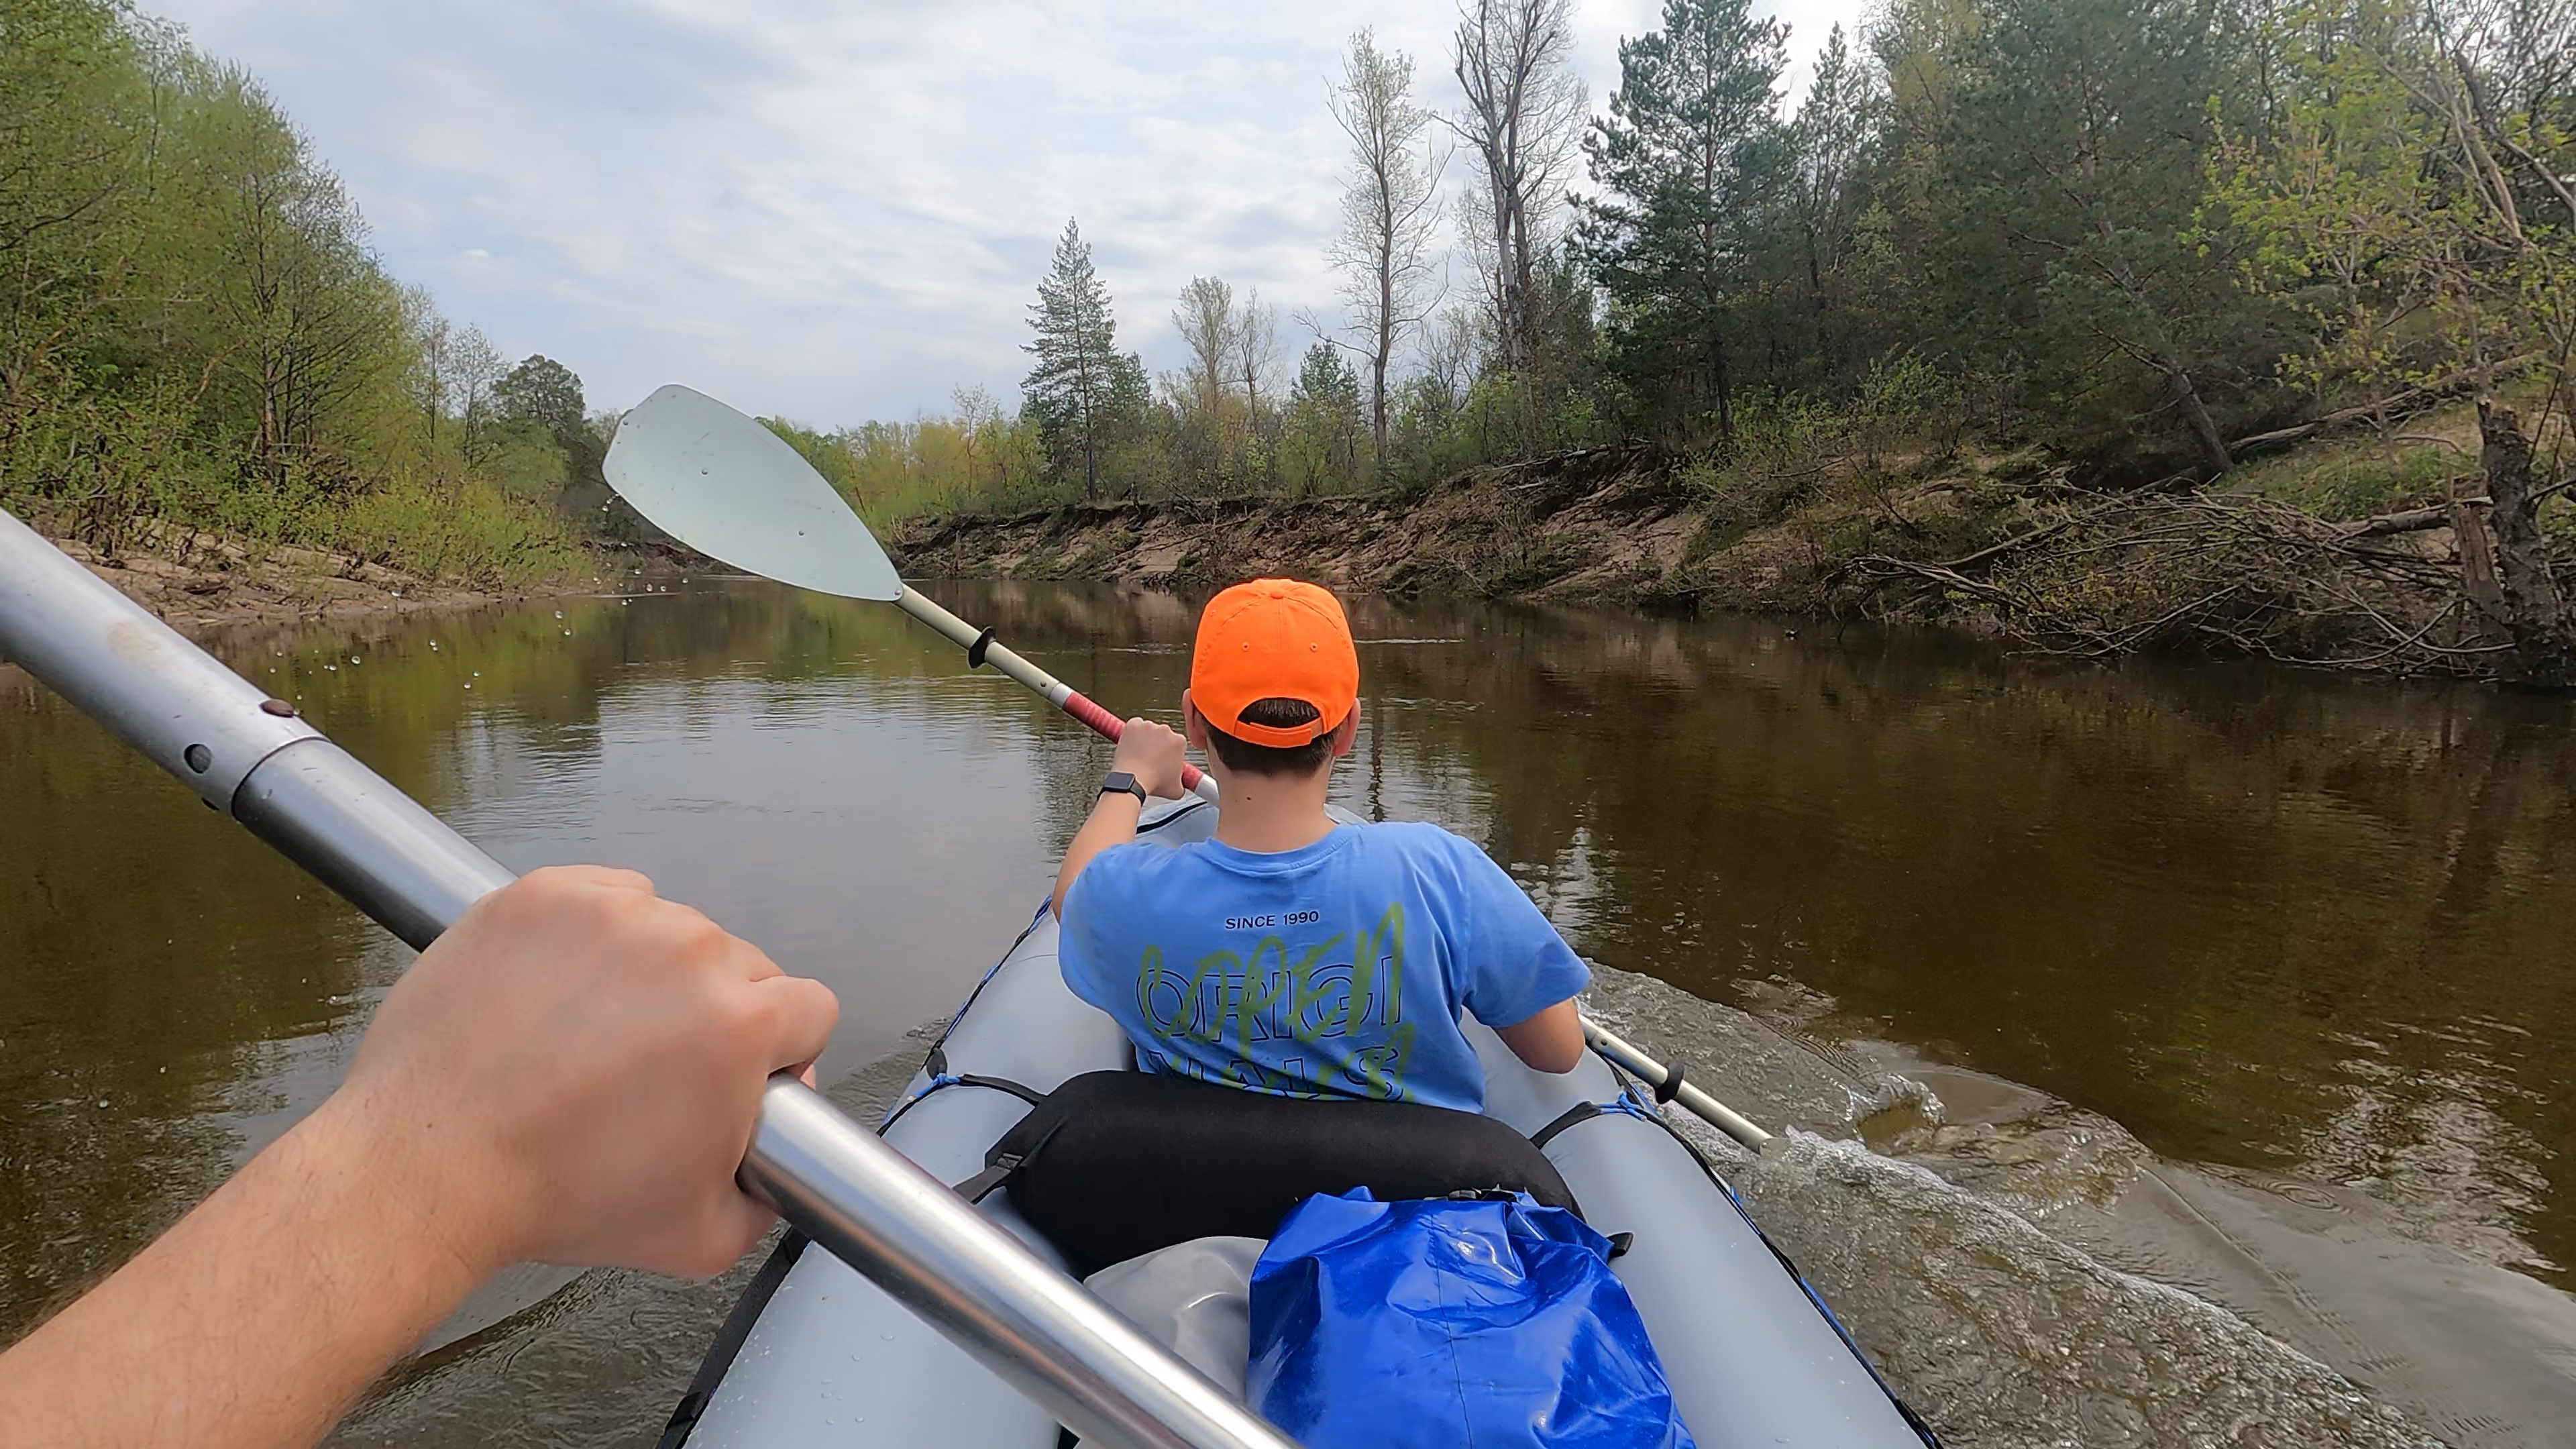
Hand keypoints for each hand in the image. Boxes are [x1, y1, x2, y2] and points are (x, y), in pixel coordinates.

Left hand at [321, 866, 838, 1278]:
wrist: (428, 1167)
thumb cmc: (555, 1196)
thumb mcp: (701, 1237)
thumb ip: (767, 1197)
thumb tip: (777, 1166)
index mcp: (740, 1023)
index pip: (810, 1007)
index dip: (785, 1051)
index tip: (741, 1073)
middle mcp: (686, 950)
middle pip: (742, 963)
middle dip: (714, 1012)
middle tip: (657, 1066)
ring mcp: (610, 914)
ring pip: (672, 927)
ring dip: (652, 971)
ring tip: (597, 1032)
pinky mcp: (543, 896)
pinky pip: (604, 897)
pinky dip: (593, 938)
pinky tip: (562, 996)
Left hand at [1111, 717, 1188, 798]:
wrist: (1132, 780)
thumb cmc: (1154, 783)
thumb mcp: (1177, 789)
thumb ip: (1183, 783)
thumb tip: (1182, 785)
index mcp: (1179, 741)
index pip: (1176, 743)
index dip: (1170, 752)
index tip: (1164, 760)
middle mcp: (1165, 729)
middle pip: (1162, 734)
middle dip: (1158, 744)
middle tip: (1151, 758)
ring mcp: (1148, 726)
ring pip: (1148, 729)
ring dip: (1145, 738)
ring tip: (1139, 754)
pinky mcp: (1133, 725)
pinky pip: (1134, 725)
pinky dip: (1132, 733)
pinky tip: (1132, 745)